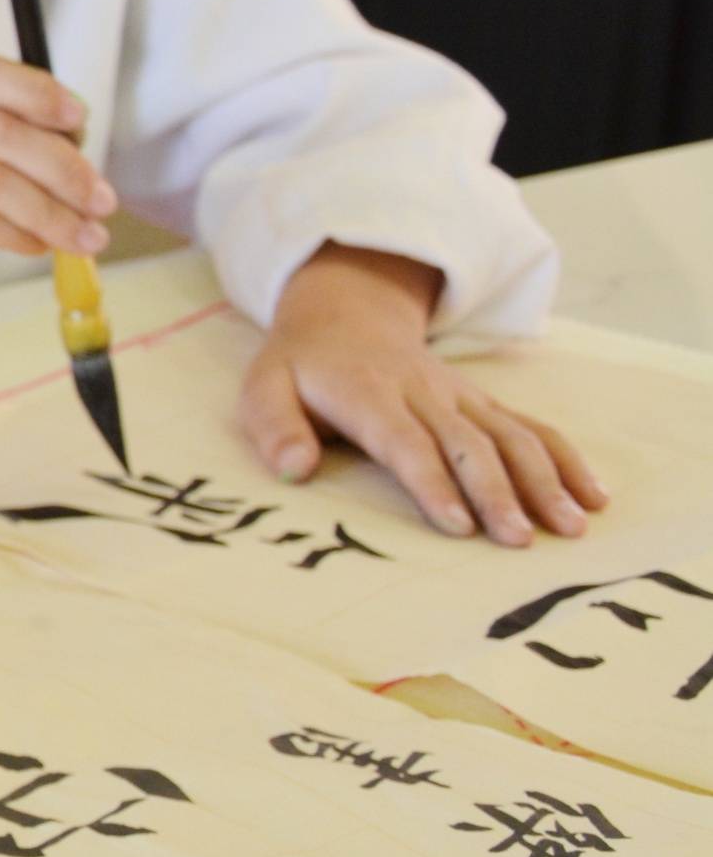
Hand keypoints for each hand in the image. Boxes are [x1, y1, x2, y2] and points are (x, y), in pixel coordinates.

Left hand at [241, 245, 602, 544]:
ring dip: (545, 480)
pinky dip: (565, 458)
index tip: (459, 526)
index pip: (406, 442)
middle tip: (520, 542)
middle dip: (498, 493)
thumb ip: (275, 428)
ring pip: (510, 435)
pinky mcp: (482, 401)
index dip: (433, 484)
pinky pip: (530, 426)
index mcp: (368, 394)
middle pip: (468, 444)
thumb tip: (293, 470)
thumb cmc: (299, 368)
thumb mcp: (263, 389)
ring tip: (571, 527)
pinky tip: (593, 495)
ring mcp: (459, 396)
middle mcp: (423, 393)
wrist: (345, 315)